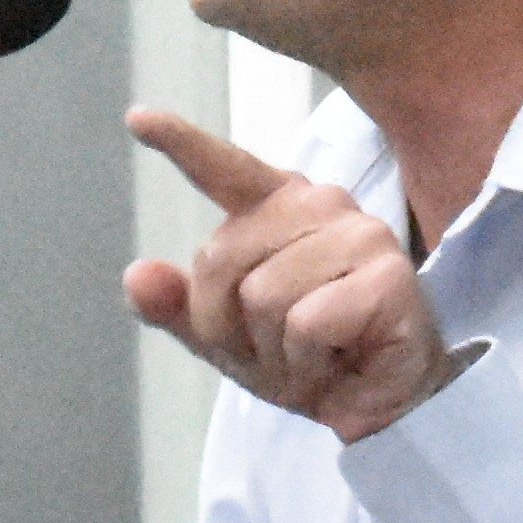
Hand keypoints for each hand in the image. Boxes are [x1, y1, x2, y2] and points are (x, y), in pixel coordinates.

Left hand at [127, 108, 473, 444]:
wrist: (381, 403)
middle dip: (232, 328)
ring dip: (278, 352)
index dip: (181, 143)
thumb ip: (181, 308)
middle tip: (281, 350)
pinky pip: (306, 323)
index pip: (225, 168)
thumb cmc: (311, 358)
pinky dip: (310, 360)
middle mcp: (318, 203)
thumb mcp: (230, 340)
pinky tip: (343, 359)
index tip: (138, 119)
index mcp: (277, 207)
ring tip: (316, 356)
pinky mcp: (387, 273)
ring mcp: (358, 232)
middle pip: (220, 261)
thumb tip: (136, 276)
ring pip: (263, 296)